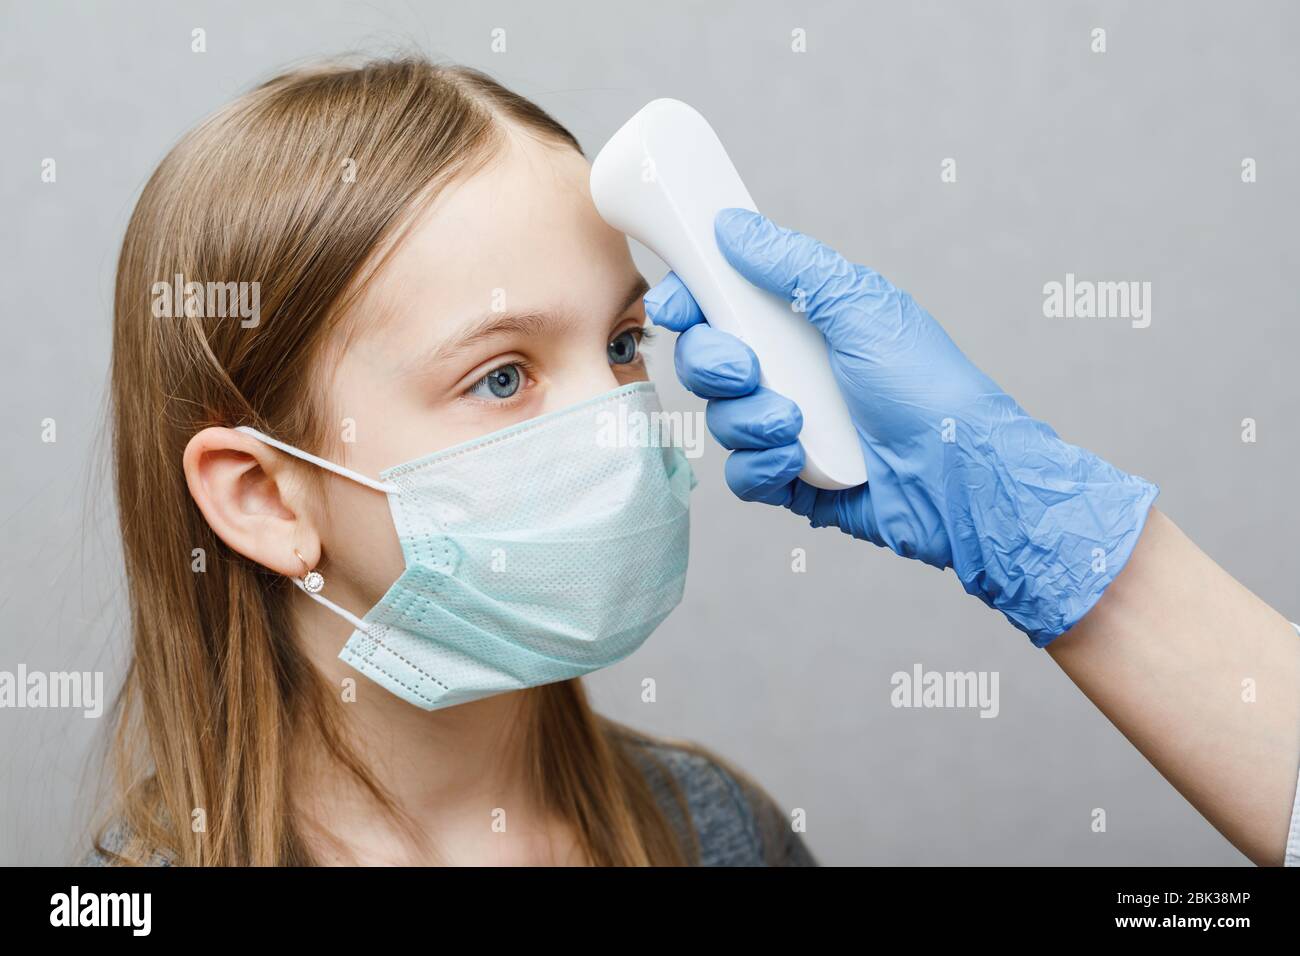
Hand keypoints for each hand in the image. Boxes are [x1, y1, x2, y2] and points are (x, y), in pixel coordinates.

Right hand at [644, 208, 1158, 643]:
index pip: (721, 306)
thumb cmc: (928, 387)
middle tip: (751, 370)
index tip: (677, 305)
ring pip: (721, 421)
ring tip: (798, 425)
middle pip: (705, 362)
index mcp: (801, 325)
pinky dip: (763, 468)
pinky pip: (742, 477)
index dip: (689, 302)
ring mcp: (787, 429)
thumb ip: (793, 265)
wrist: (959, 475)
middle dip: (716, 365)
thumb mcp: (863, 308)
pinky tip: (800, 461)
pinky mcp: (791, 482)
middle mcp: (788, 373)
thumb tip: (734, 226)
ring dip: (751, 421)